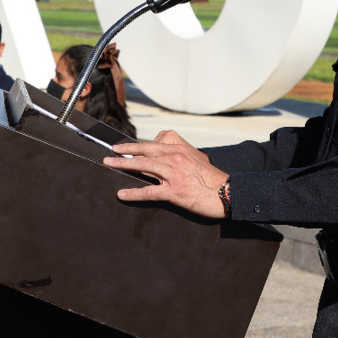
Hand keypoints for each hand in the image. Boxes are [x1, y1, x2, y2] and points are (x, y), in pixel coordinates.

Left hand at [102, 129, 228, 217]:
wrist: (228, 193)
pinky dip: (133, 192)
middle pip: (144, 150)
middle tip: (111, 150)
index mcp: (180, 148)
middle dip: (125, 150)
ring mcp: (173, 174)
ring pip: (143, 166)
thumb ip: (180, 150)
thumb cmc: (212, 177)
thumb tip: (165, 146)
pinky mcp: (174, 191)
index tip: (125, 145)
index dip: (137, 145)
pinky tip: (122, 194)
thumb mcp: (196, 157)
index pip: (154, 143)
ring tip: (109, 164)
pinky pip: (149, 191)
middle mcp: (175, 157)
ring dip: (123, 164)